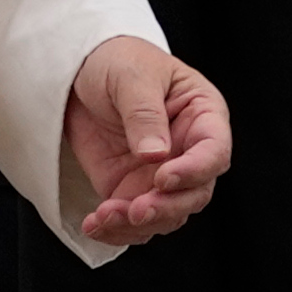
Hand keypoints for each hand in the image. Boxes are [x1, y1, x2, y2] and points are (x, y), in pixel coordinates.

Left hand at [61, 35, 231, 246]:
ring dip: (137, 224)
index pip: (214, 152)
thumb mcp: (131, 76)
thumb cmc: (117, 61)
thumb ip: (145, 113)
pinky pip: (133, 221)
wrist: (78, 73)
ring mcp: (160, 175)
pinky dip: (116, 230)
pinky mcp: (131, 190)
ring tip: (103, 217)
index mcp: (203, 116)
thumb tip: (156, 155)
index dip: (194, 170)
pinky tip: (94, 225)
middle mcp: (188, 152)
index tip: (164, 178)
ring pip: (166, 215)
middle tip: (135, 210)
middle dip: (166, 208)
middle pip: (195, 194)